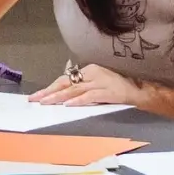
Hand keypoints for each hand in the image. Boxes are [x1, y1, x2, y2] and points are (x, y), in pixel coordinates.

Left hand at [29, 63, 145, 106]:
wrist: (138, 90)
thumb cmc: (117, 87)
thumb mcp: (97, 83)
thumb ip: (82, 85)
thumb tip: (64, 87)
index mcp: (89, 70)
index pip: (65, 79)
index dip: (50, 87)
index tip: (37, 95)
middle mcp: (92, 73)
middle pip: (66, 83)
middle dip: (49, 92)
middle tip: (35, 99)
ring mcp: (99, 82)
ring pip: (74, 90)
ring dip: (59, 96)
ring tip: (46, 102)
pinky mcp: (107, 91)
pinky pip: (89, 96)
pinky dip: (78, 100)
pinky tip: (68, 104)